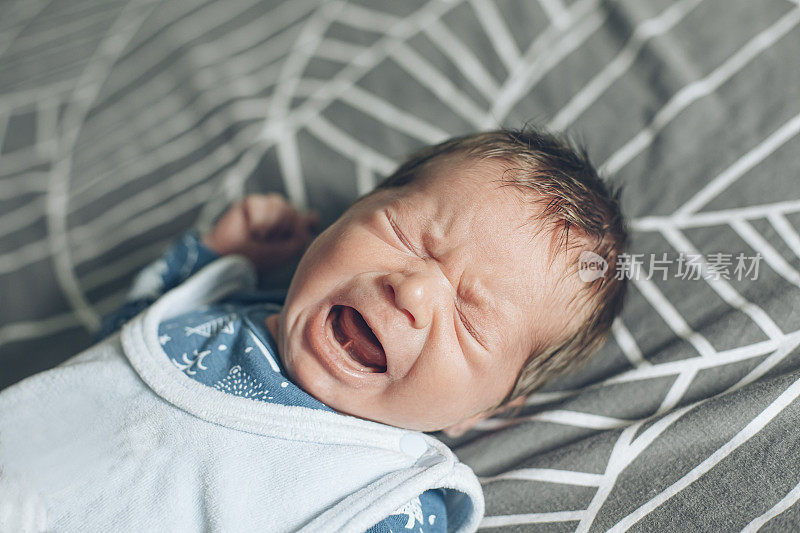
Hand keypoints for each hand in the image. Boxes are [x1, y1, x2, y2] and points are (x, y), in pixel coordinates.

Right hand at [203, 194, 318, 270]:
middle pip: (295, 212)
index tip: (307, 228)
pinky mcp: (251, 203)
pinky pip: (261, 203)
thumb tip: (309, 219)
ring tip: (259, 237)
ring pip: (279, 205)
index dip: (309, 222)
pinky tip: (249, 229)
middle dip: (283, 229)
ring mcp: (267, 208)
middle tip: (268, 243)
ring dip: (269, 225)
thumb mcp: (285, 253)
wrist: (229, 258)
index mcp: (292, 230)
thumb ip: (301, 238)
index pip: (310, 219)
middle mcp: (282, 217)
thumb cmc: (256, 258)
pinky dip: (256, 220)